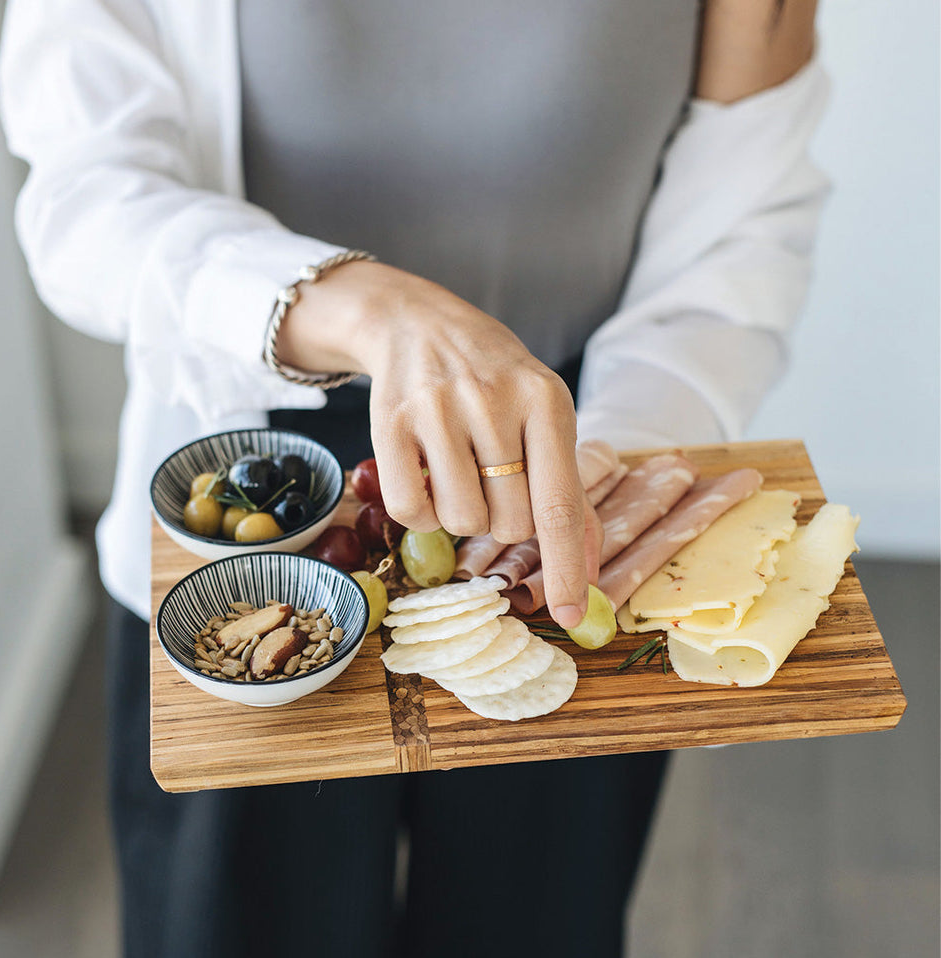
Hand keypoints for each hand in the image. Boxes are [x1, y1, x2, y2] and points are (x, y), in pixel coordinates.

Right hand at [276, 261, 600, 627]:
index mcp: (546, 400)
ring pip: (459, 521)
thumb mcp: (544, 416)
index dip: (564, 567)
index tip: (569, 616)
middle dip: (504, 521)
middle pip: (508, 523)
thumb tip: (587, 569)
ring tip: (458, 470)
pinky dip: (419, 513)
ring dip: (461, 515)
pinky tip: (424, 477)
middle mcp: (493, 400)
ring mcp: (437, 409)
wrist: (418, 323)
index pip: (559, 503)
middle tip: (492, 478)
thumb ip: (567, 490)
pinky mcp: (389, 422)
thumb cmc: (495, 379)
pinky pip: (409, 512)